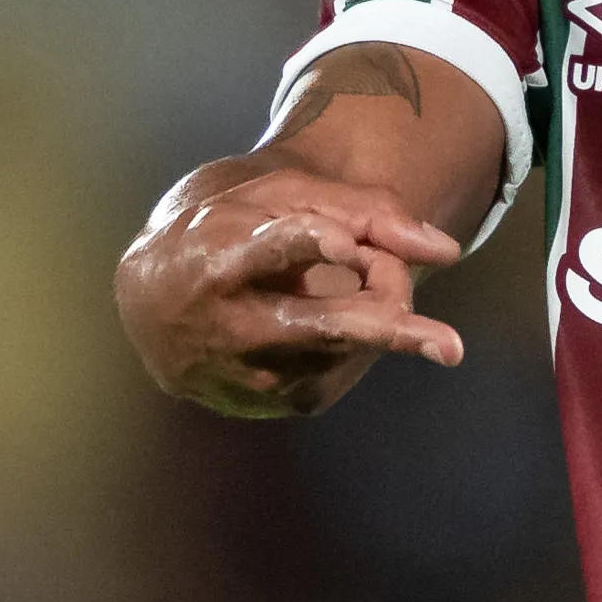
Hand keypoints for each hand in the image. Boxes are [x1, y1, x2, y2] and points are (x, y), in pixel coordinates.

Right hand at [115, 163, 465, 418]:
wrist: (152, 307)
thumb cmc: (227, 231)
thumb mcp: (281, 198)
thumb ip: (365, 211)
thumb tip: (446, 251)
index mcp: (219, 259)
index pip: (266, 251)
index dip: (306, 243)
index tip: (343, 243)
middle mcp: (232, 327)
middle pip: (318, 326)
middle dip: (383, 329)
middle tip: (448, 347)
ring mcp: (255, 376)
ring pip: (349, 343)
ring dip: (376, 303)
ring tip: (350, 266)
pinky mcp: (279, 403)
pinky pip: (348, 365)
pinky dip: (360, 335)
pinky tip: (331, 311)